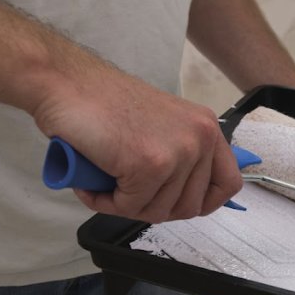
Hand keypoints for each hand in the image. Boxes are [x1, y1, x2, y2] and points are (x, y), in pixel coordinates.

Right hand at [32, 62, 242, 222]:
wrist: (67, 84)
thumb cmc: (102, 103)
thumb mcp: (162, 126)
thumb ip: (181, 153)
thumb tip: (188, 197)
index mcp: (206, 127)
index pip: (228, 183)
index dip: (202, 203)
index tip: (175, 203)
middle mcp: (200, 137)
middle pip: (191, 206)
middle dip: (154, 207)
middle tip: (126, 193)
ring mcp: (177, 151)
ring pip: (159, 211)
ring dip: (127, 206)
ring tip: (104, 185)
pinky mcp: (149, 165)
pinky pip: (130, 206)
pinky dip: (106, 203)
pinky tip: (91, 187)